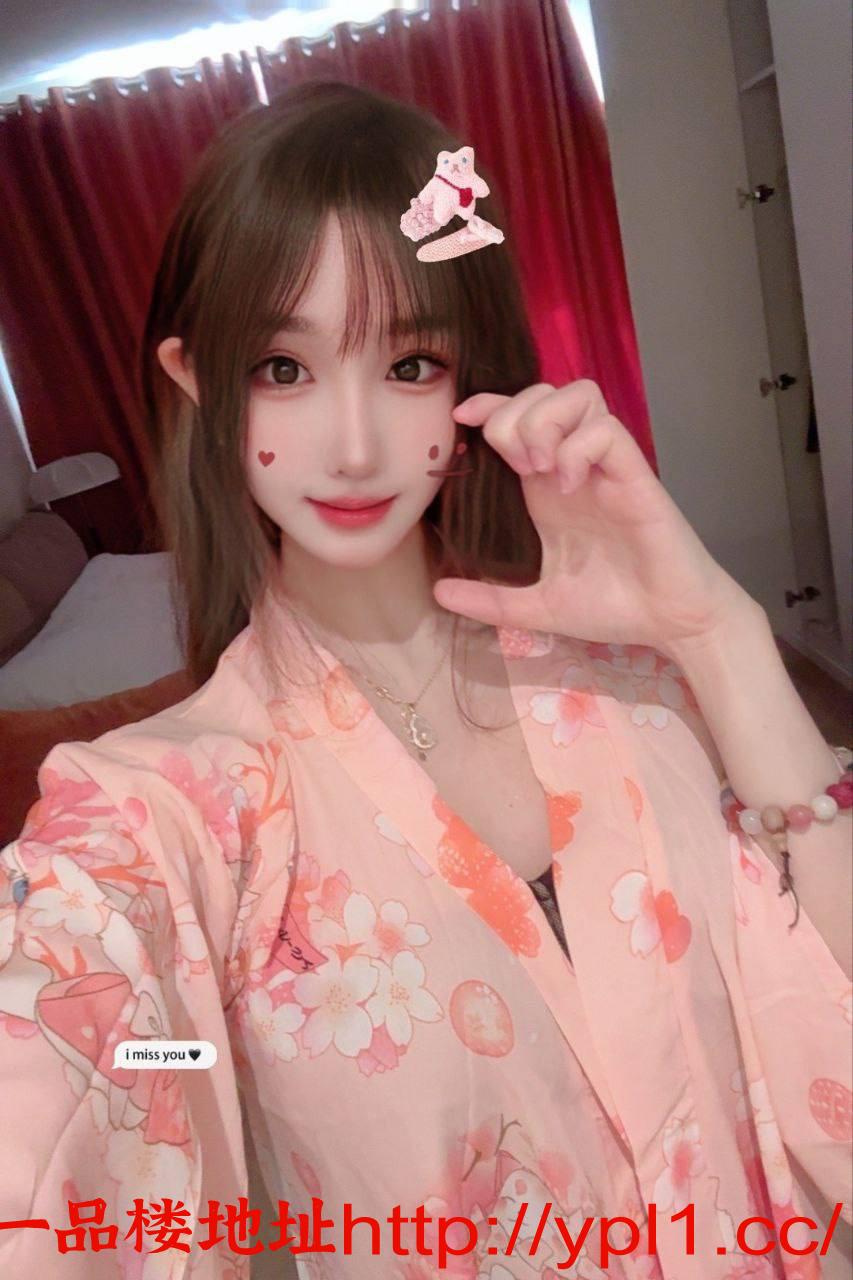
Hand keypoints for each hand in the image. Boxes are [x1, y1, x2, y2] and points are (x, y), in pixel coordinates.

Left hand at [433, 381, 754, 654]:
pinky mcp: (636, 476)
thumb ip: (489, 601)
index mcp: (548, 487)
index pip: (519, 416)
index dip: (489, 405)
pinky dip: (578, 449)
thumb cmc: (613, 607)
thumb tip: (438, 592)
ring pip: (578, 395)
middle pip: (543, 392)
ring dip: (545, 422)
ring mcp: (607, 468)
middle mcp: (576, 467)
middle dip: (512, 415)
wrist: (671, 623)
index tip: (462, 422)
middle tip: (514, 467)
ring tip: (539, 469)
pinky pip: (606, 431)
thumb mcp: (537, 607)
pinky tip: (569, 486)